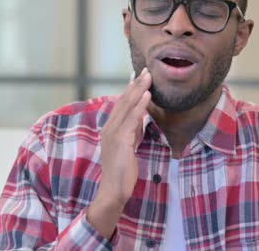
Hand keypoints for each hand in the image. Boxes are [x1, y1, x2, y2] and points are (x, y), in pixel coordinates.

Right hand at [87, 67, 151, 238]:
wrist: (113, 190)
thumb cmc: (121, 170)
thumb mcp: (128, 145)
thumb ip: (132, 130)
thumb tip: (140, 116)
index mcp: (110, 128)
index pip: (121, 104)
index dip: (131, 89)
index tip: (141, 76)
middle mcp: (109, 127)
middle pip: (124, 100)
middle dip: (136, 84)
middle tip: (146, 69)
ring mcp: (114, 133)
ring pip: (127, 106)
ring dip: (139, 89)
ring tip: (148, 76)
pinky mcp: (121, 141)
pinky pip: (132, 119)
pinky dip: (139, 105)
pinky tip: (147, 95)